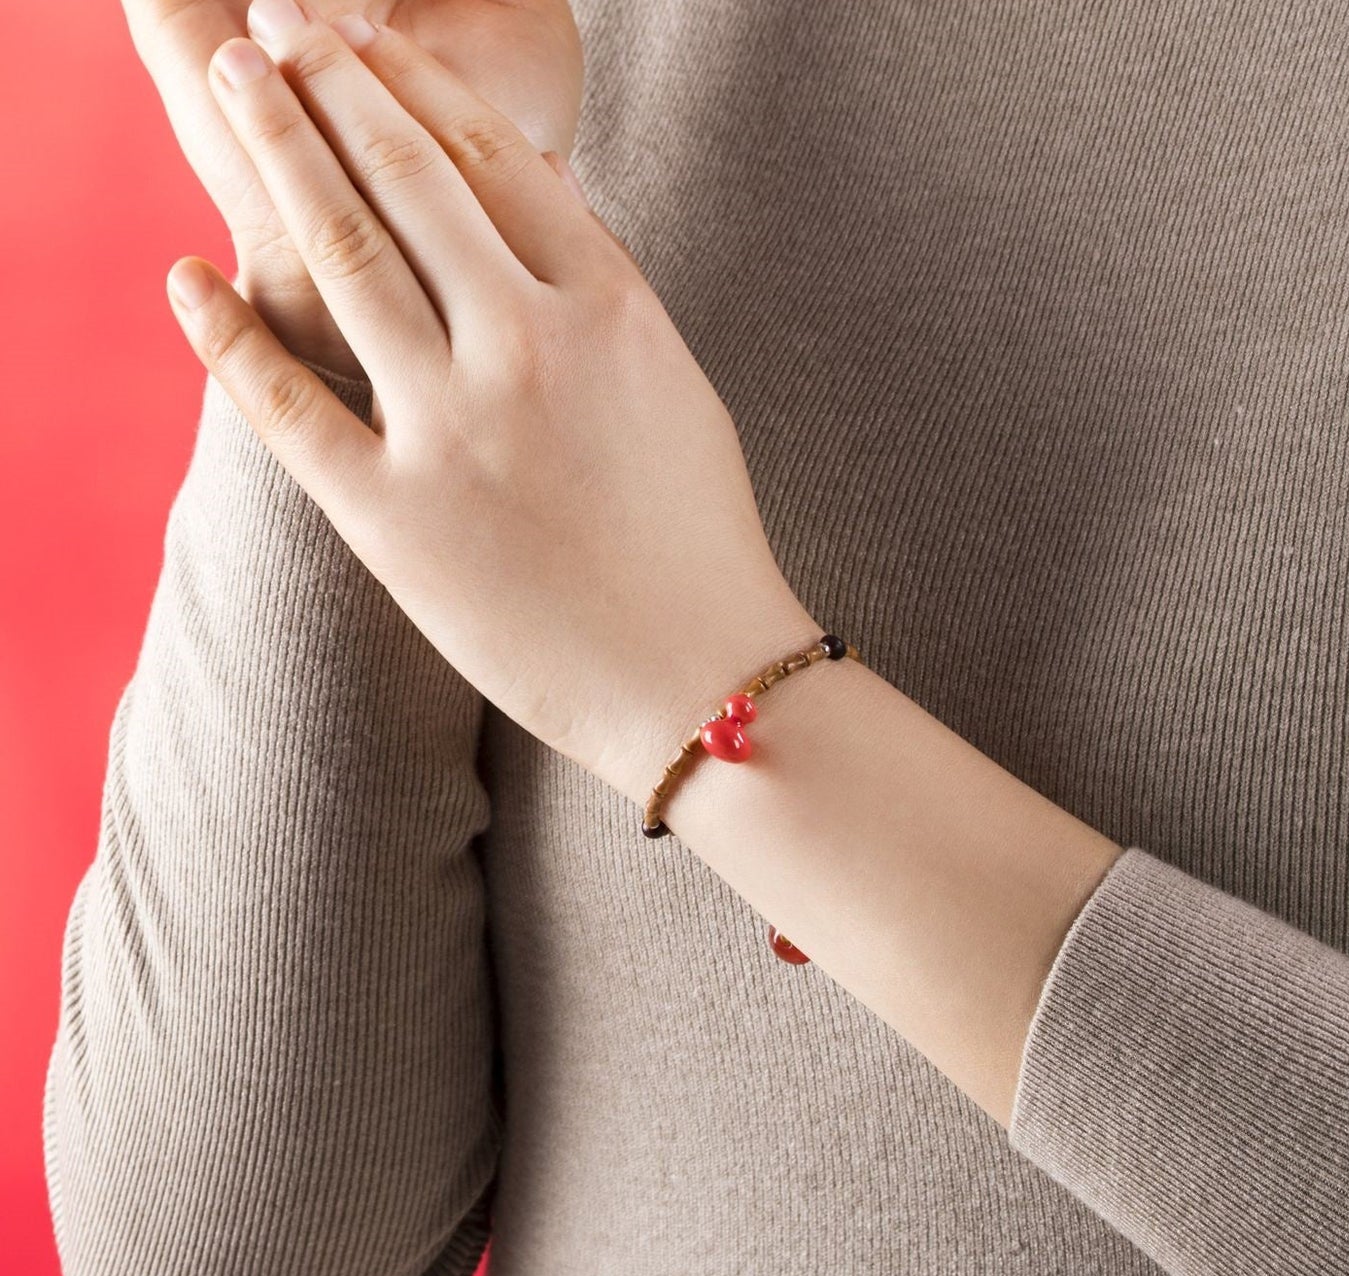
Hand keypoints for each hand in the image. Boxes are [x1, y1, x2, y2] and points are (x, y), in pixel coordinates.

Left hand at [164, 11, 818, 804]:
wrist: (703, 679)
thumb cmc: (702, 545)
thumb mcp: (676, 392)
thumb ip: (605, 299)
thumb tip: (534, 214)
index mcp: (610, 310)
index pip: (495, 160)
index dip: (417, 85)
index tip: (368, 41)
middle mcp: (528, 346)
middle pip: (407, 179)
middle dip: (329, 83)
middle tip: (273, 22)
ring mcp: (454, 430)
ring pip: (344, 255)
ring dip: (277, 151)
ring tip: (232, 79)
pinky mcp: (393, 517)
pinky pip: (289, 403)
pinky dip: (226, 332)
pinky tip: (186, 273)